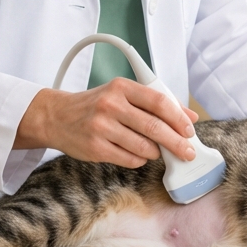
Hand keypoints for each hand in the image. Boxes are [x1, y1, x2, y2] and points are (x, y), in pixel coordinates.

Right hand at [14, 79, 198, 167]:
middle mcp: (111, 105)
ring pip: (144, 147)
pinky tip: (139, 154)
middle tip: (188, 151)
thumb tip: (188, 116)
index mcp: (121, 87)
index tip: (190, 129)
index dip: (178, 117)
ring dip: (156, 152)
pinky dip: (140, 159)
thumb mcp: (122, 94)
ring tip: (157, 151)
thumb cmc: (95, 105)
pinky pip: (130, 159)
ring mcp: (102, 127)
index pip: (158, 101)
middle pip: (154, 127)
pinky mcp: (96, 148)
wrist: (57, 117)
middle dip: (177, 143)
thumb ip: (154, 103)